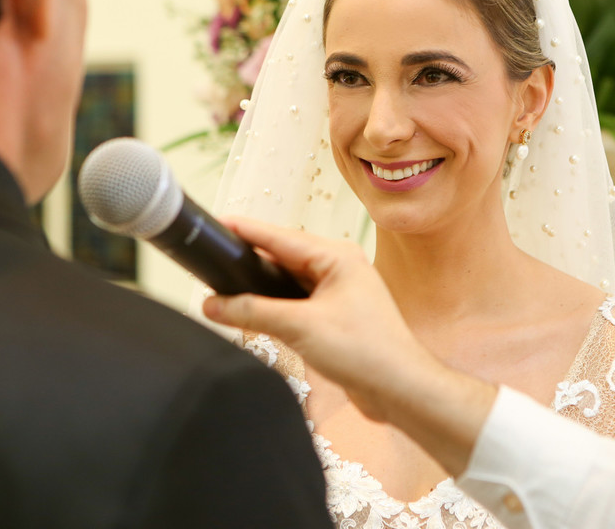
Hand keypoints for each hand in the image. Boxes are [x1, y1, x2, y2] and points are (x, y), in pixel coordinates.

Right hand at [202, 216, 433, 422]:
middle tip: (216, 256)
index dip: (246, 231)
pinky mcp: (336, 317)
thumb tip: (214, 304)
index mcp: (338, 258)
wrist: (400, 390)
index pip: (281, 237)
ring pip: (288, 282)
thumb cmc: (368, 352)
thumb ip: (253, 313)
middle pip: (283, 258)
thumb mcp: (301, 327)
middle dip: (250, 260)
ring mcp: (339, 293)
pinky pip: (296, 304)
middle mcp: (340, 269)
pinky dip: (275, 307)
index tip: (219, 223)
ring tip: (227, 285)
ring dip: (262, 288)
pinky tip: (254, 314)